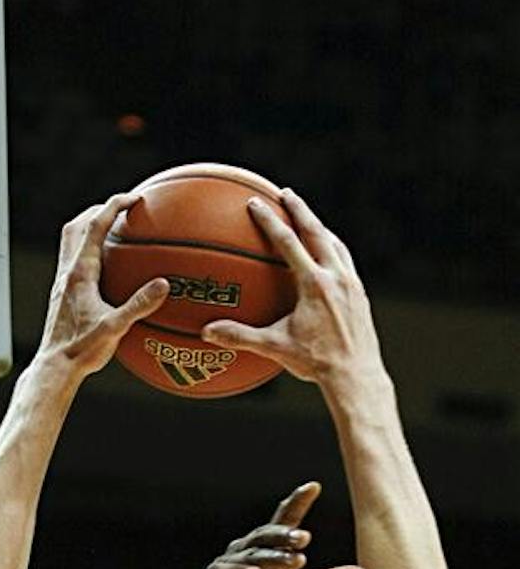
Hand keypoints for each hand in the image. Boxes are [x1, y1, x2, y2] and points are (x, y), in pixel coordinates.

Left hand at [38, 194, 168, 375]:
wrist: (55, 367)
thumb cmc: (82, 350)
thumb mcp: (115, 328)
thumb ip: (139, 305)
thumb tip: (163, 285)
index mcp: (80, 273)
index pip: (95, 225)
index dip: (115, 205)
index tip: (134, 198)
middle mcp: (67, 272)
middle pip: (78, 225)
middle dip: (100, 210)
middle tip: (122, 210)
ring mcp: (61, 283)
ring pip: (71, 241)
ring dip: (89, 228)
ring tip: (111, 230)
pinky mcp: (61, 295)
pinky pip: (73, 261)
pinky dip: (88, 251)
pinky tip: (105, 267)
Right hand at [200, 190, 384, 386]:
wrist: (356, 375)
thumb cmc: (316, 363)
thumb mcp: (275, 348)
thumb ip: (241, 336)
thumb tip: (208, 331)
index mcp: (314, 284)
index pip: (288, 242)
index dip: (270, 221)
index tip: (256, 203)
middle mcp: (336, 277)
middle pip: (317, 231)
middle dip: (300, 210)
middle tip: (286, 193)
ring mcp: (352, 283)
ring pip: (335, 244)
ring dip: (320, 227)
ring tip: (309, 220)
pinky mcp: (360, 294)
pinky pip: (345, 262)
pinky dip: (333, 250)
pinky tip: (328, 256)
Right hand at [200, 482, 368, 568]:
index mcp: (273, 551)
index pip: (285, 521)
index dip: (296, 503)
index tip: (313, 487)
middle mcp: (249, 554)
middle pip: (265, 535)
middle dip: (284, 535)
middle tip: (305, 539)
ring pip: (249, 554)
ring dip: (269, 556)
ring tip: (291, 561)